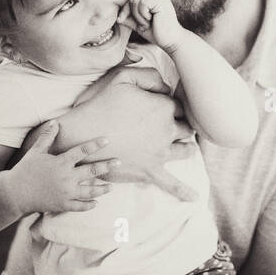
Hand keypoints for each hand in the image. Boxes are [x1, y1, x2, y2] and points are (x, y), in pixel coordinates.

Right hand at [11, 123, 117, 214]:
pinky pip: (80, 206)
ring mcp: (66, 193)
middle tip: (119, 162)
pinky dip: (89, 205)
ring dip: (102, 189)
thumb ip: (47, 137)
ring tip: (111, 187)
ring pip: (89, 191)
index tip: (107, 140)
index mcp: (61, 163)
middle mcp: (66, 178)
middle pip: (92, 171)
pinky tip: (96, 203)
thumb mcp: (36, 152)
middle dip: (107, 166)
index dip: (95, 144)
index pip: (82, 151)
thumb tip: (55, 122)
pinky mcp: (63, 205)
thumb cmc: (25, 170)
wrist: (15, 193)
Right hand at [51, 67, 198, 201]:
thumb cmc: (100, 104)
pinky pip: (171, 184)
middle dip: (181, 125)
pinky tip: (193, 198)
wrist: (82, 136)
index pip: (179, 106)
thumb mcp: (123, 77)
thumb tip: (166, 87)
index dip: (172, 105)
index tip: (164, 106)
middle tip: (173, 125)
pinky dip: (183, 191)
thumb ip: (150, 76)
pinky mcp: (150, 171)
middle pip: (186, 127)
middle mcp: (167, 130)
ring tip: (184, 147)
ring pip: (185, 150)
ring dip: (185, 147)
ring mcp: (160, 153)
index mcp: (163, 107)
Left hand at [120, 0, 182, 51]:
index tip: (121, 20)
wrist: (170, 41)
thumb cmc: (156, 33)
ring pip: (135, 1)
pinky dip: (143, 15)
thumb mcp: (138, 24)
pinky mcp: (161, 0)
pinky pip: (143, 3)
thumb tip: (115, 16)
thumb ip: (128, 18)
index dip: (124, 10)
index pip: (131, 0)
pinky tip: (152, 21)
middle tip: (143, 25)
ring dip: (138, 16)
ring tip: (147, 23)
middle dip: (132, 14)